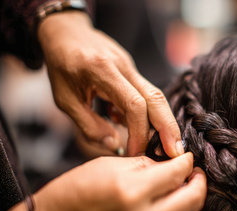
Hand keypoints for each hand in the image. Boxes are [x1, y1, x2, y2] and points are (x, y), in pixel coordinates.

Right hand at [0, 153, 206, 210]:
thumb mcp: (107, 166)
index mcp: (129, 191)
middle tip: (194, 173)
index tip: (188, 157)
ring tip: (184, 188)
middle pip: (192, 200)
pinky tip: (166, 205)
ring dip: (190, 201)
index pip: (177, 173)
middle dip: (199, 182)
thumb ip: (145, 165)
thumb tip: (170, 166)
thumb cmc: (72, 194)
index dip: (187, 161)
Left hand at [38, 11, 182, 156]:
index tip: (136, 152)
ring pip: (155, 95)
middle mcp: (123, 65)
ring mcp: (131, 65)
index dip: (140, 132)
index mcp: (103, 71)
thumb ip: (89, 125)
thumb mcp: (65, 99)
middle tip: (176, 152)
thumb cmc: (61, 65)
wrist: (65, 31)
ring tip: (159, 146)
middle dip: (168, 127)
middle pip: (156, 97)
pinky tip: (124, 122)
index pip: (134, 104)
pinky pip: (144, 93)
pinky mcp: (132, 69)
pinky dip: (143, 113)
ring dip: (162, 122)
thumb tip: (115, 146)